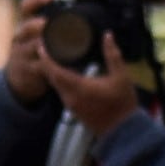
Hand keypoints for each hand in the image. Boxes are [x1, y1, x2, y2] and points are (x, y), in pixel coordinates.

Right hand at [0, 0, 63, 111]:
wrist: (18, 78)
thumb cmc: (35, 51)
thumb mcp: (37, 36)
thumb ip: (53, 24)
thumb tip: (83, 7)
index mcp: (25, 24)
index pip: (26, 7)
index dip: (36, 1)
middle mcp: (21, 37)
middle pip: (28, 27)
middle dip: (40, 24)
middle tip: (50, 22)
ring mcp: (22, 54)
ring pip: (34, 47)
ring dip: (46, 44)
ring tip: (58, 43)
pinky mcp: (27, 70)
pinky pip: (38, 66)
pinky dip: (49, 64)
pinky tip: (60, 62)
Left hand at [28, 34, 139, 148]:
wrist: (122, 131)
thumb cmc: (122, 102)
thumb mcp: (121, 76)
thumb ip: (112, 54)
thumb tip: (108, 35)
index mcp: (79, 87)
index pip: (55, 71)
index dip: (46, 59)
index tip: (42, 45)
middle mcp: (70, 97)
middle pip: (52, 78)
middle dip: (47, 63)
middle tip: (47, 47)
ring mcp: (70, 105)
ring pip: (56, 86)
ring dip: (53, 72)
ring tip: (54, 56)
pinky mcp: (73, 110)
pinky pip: (61, 92)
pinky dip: (59, 81)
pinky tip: (64, 72)